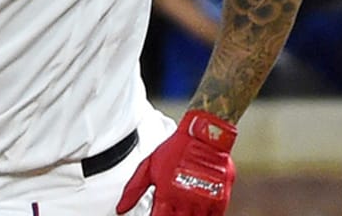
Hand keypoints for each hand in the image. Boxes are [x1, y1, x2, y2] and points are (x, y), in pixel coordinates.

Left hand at [116, 110, 236, 215]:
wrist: (204, 134)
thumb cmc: (178, 146)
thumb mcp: (149, 165)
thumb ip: (134, 189)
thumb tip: (121, 207)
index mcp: (166, 194)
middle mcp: (185, 200)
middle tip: (170, 214)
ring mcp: (203, 200)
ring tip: (183, 214)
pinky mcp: (220, 198)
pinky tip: (199, 215)